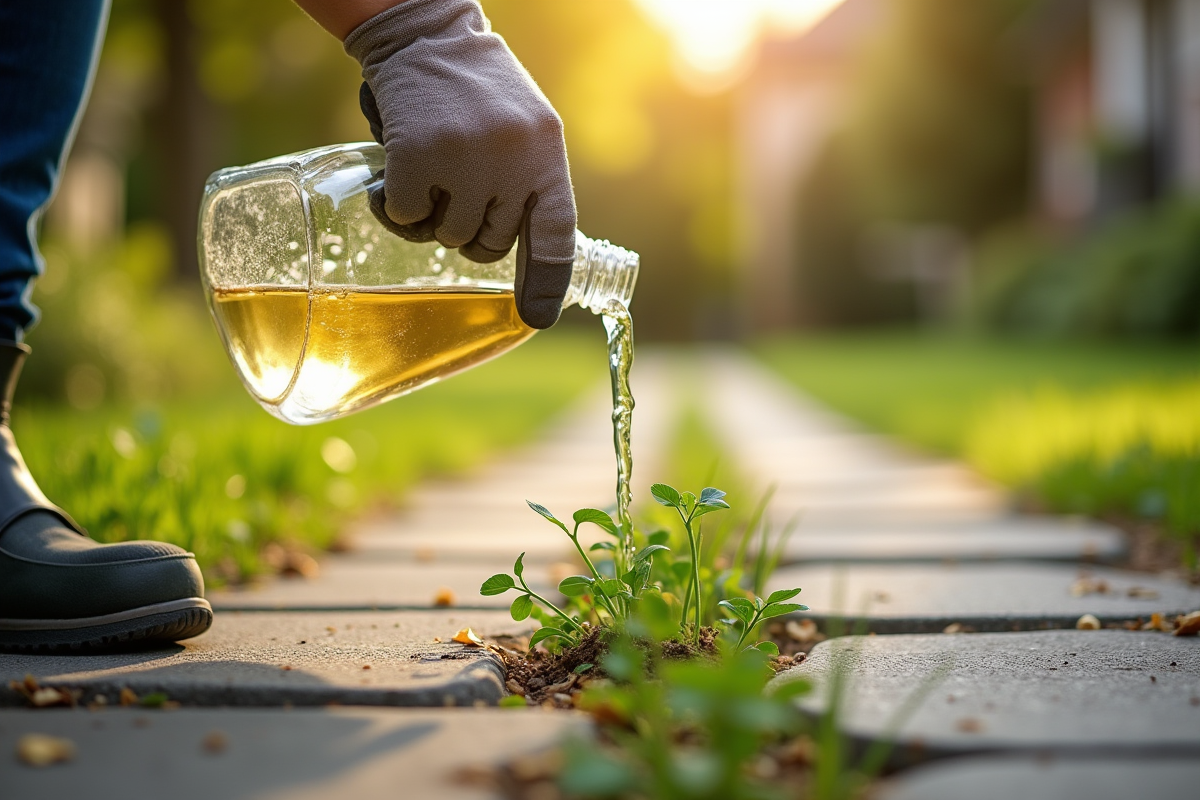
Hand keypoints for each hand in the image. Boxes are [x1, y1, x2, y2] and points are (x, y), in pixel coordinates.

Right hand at [345, 0, 576, 328]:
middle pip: (490, 246)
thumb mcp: (526, 132)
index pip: (556, 237)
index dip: (548, 283)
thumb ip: (531, 185)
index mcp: (547, 156)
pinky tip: (401, 168)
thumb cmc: (478, 92)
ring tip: (433, 172)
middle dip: (471, 231)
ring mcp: (465, 161)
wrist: (427, 35)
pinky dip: (398, 205)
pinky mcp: (418, 159)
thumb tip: (531, 260)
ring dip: (434, 218)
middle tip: (459, 191)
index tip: (537, 318)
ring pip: (448, 237)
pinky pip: (407, 217)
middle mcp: (512, 161)